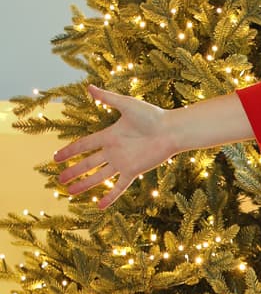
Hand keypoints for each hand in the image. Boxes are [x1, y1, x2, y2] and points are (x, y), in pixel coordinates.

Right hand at [54, 86, 175, 208]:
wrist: (171, 131)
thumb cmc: (152, 115)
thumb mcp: (126, 105)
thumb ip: (107, 98)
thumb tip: (89, 87)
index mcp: (109, 135)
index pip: (84, 145)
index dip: (69, 151)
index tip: (56, 157)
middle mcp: (113, 150)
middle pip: (88, 163)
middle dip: (73, 171)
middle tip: (59, 179)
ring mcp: (122, 162)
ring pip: (99, 177)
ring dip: (85, 184)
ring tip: (70, 192)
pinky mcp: (133, 171)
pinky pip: (119, 187)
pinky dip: (110, 197)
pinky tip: (100, 206)